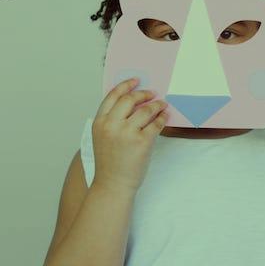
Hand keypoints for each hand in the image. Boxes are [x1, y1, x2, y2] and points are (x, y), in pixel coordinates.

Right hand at [90, 77, 168, 193]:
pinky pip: (156, 124)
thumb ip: (112, 120)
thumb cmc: (109, 162)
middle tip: (153, 94)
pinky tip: (164, 117)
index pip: (112, 95)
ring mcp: (127, 133)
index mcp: (99, 122)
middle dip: (144, 93)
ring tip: (162, 105)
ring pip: (146, 110)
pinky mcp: (142, 142)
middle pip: (130, 99)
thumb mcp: (102, 137)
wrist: (113, 184)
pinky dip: (162, 118)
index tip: (136, 81)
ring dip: (156, 105)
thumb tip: (133, 102)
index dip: (126, 85)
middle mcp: (111, 125)